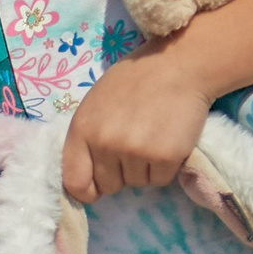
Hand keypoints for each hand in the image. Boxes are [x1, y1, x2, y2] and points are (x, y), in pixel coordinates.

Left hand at [61, 49, 217, 202]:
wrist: (177, 64)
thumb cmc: (134, 82)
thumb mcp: (95, 104)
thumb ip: (88, 138)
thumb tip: (87, 179)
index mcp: (82, 129)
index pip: (75, 182)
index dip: (88, 189)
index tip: (98, 185)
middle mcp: (105, 143)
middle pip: (109, 186)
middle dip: (121, 172)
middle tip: (135, 142)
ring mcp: (135, 151)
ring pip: (137, 183)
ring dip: (145, 168)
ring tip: (152, 135)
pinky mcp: (165, 156)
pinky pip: (160, 180)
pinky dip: (165, 167)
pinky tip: (167, 139)